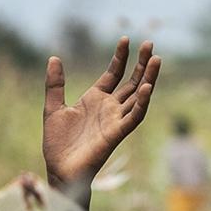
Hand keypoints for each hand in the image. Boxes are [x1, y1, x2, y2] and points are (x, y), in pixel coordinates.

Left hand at [42, 37, 160, 187]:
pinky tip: (147, 88)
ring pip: (138, 96)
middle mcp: (109, 108)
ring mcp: (114, 120)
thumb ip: (55, 85)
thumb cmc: (58, 144)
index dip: (120, 57)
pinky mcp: (116, 134)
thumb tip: (53, 58)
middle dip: (141, 63)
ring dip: (148, 78)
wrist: (59, 170)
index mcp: (95, 99)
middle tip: (150, 43)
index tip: (125, 39)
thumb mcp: (53, 108)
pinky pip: (134, 117)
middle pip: (131, 81)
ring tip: (156, 59)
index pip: (113, 73)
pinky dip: (142, 103)